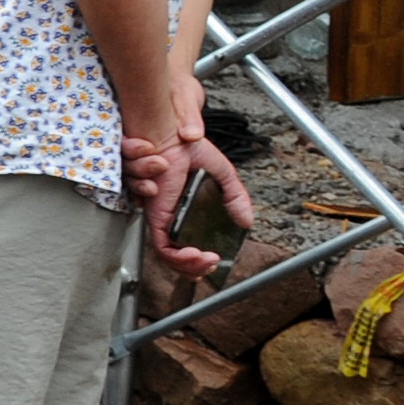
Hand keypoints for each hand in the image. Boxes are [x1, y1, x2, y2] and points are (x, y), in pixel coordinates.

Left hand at [131, 121, 253, 278]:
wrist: (174, 135)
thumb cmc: (189, 149)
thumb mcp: (222, 175)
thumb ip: (235, 198)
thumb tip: (247, 222)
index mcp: (183, 210)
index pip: (184, 244)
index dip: (196, 260)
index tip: (214, 260)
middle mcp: (170, 216)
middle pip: (175, 256)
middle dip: (193, 269)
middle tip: (211, 264)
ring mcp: (162, 217)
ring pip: (168, 255)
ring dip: (188, 265)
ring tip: (207, 260)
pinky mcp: (157, 215)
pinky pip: (162, 244)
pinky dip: (177, 255)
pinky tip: (194, 252)